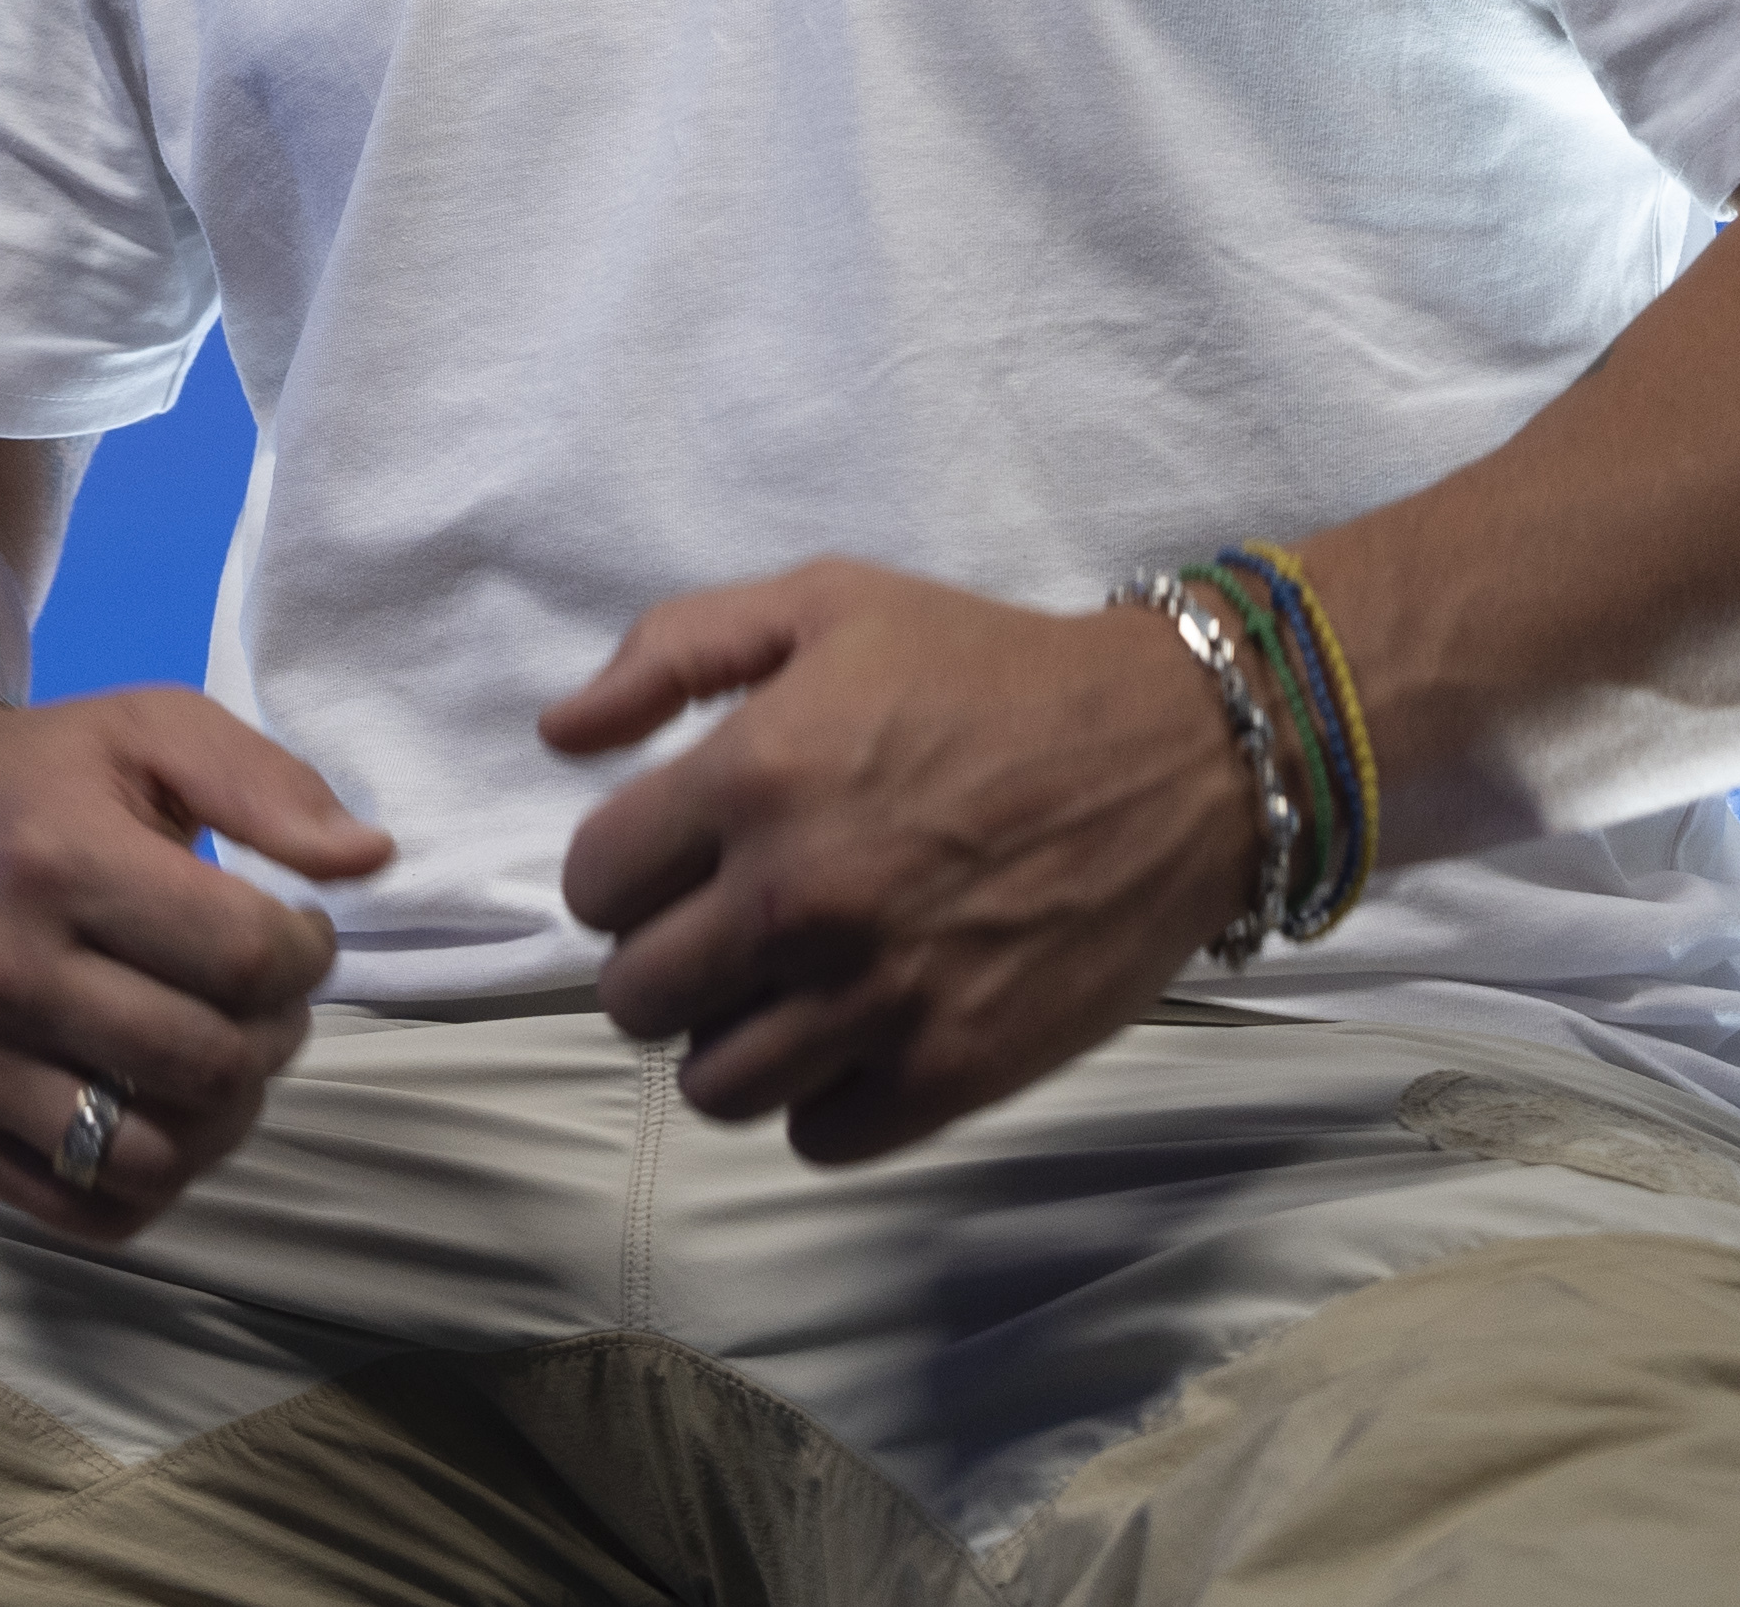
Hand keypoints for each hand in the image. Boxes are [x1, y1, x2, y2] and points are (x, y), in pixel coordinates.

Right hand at [0, 686, 391, 1240]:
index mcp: (60, 862)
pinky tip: (161, 1106)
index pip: (248, 957)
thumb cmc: (44, 779)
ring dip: (224, 1117)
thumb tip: (372, 860)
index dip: (309, 952)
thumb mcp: (154, 732)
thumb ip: (270, 786)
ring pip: (154, 1157)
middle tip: (263, 994)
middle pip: (211, 1065)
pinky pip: (88, 1212)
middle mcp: (2, 973)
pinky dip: (153, 1178)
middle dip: (277, 1033)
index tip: (296, 928)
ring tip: (219, 1052)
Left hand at [544, 560, 1254, 1164]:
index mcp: (754, 776)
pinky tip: (861, 1030)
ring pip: (713, 1085)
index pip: (593, 887)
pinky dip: (824, 1097)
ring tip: (791, 988)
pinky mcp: (948, 1074)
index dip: (626, 872)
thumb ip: (675, 650)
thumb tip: (560, 736)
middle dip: (670, 961)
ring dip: (736, 1040)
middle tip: (734, 927)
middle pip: (636, 999)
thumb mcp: (829, 603)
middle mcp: (799, 898)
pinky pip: (815, 1137)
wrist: (1180, 755)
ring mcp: (875, 998)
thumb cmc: (992, 671)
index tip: (680, 860)